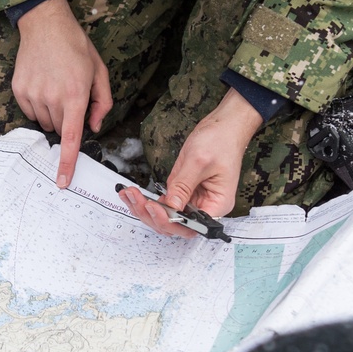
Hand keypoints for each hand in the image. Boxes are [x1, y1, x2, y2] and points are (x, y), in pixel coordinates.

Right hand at [11, 0, 112, 188]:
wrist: (45, 24)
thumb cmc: (76, 46)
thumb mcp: (99, 71)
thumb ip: (102, 102)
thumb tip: (94, 127)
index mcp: (75, 94)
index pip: (71, 137)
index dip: (67, 163)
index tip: (63, 181)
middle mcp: (51, 97)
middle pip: (59, 128)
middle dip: (66, 118)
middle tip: (69, 93)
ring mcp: (32, 94)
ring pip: (44, 121)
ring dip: (51, 112)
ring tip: (54, 84)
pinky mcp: (19, 89)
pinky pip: (29, 111)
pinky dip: (37, 104)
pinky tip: (42, 83)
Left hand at [119, 88, 262, 238]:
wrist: (223, 125)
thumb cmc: (220, 140)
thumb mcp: (198, 162)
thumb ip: (183, 185)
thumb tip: (171, 206)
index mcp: (217, 204)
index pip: (192, 226)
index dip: (171, 221)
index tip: (154, 208)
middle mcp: (205, 206)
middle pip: (176, 224)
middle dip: (152, 215)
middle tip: (135, 199)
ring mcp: (192, 199)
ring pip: (166, 216)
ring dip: (145, 209)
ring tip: (129, 195)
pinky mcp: (183, 191)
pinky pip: (164, 202)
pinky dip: (146, 200)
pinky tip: (132, 193)